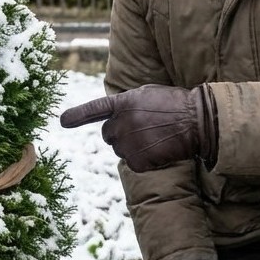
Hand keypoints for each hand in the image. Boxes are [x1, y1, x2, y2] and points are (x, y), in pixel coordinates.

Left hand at [58, 84, 215, 171]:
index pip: (96, 109)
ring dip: (134, 148)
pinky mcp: (137, 160)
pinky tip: (160, 150)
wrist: (197, 121)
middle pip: (108, 135)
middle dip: (119, 135)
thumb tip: (115, 113)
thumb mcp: (148, 94)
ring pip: (121, 151)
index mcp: (124, 102)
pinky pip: (134, 164)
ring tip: (156, 138)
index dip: (78, 115)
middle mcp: (122, 122)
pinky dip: (146, 162)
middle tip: (143, 131)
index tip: (63, 121)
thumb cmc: (177, 105)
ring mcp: (128, 142)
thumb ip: (128, 103)